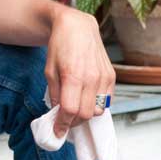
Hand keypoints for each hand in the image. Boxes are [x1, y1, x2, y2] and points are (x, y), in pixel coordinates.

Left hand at [45, 6, 115, 135]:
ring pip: (97, 110)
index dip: (62, 124)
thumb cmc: (59, 47)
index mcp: (72, 76)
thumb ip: (54, 93)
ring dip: (85, 116)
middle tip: (63, 123)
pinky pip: (106, 100)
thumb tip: (57, 112)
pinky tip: (84, 101)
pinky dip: (95, 106)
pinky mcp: (112, 77)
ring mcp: (104, 78)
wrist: (77, 27)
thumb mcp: (49, 70)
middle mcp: (92, 78)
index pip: (69, 110)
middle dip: (73, 123)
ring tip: (73, 112)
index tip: (56, 132)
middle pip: (85, 114)